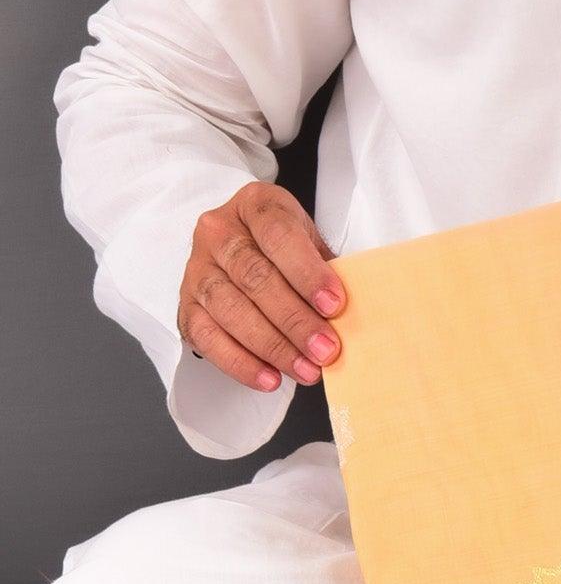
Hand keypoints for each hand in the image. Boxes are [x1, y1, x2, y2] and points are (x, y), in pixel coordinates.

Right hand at [178, 183, 345, 391]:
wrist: (240, 244)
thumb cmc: (285, 247)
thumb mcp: (309, 241)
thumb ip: (325, 269)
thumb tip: (351, 315)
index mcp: (254, 205)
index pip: (278, 235)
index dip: (307, 272)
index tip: (335, 305)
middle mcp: (218, 232)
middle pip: (254, 277)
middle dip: (294, 319)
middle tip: (326, 349)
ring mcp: (197, 268)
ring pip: (230, 309)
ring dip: (272, 346)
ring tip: (306, 370)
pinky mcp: (186, 305)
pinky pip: (207, 337)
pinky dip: (240, 362)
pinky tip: (269, 378)